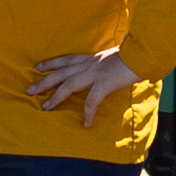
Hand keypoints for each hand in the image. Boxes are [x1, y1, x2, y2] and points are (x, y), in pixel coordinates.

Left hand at [27, 50, 145, 121]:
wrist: (146, 51)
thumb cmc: (137, 53)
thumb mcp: (120, 55)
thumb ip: (112, 62)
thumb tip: (115, 68)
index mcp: (94, 57)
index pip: (68, 59)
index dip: (52, 63)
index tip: (39, 67)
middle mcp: (91, 64)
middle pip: (61, 72)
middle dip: (45, 81)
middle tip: (29, 90)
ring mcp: (96, 73)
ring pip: (69, 84)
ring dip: (55, 96)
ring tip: (45, 108)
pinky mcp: (105, 83)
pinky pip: (92, 101)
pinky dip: (87, 113)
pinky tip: (85, 123)